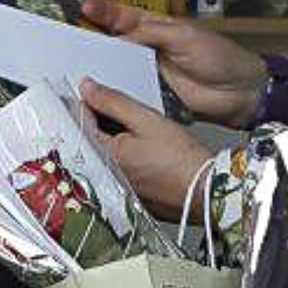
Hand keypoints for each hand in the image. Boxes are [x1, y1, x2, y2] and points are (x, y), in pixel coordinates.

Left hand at [80, 79, 213, 222]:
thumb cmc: (182, 160)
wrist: (208, 191)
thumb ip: (112, 102)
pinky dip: (123, 162)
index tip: (97, 97)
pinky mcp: (129, 199)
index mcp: (103, 156)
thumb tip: (87, 88)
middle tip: (123, 117)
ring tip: (139, 139)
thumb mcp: (146, 119)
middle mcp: (104, 178)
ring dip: (112, 143)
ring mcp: (115, 191)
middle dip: (100, 124)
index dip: (87, 105)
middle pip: (89, 141)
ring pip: (102, 157)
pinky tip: (143, 157)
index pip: (79, 123)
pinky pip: (116, 174)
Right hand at [81, 0, 265, 126]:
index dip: (103, 12)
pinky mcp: (152, 94)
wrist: (239, 92)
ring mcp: (149, 72)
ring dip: (102, 68)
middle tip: (73, 38)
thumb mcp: (184, 35)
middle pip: (113, 43)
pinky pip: (129, 91)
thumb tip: (120, 38)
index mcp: (156, 27)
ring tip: (81, 64)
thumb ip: (150, 33)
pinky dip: (116, 91)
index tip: (84, 8)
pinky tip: (102, 89)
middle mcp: (148, 49)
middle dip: (93, 40)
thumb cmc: (221, 57)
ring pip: (118, 68)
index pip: (123, 16)